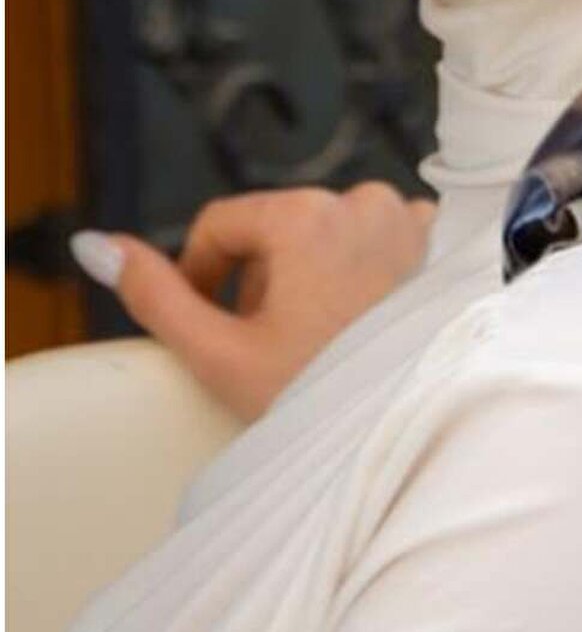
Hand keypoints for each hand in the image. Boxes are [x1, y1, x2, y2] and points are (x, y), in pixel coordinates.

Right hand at [74, 183, 437, 423]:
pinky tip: (362, 323)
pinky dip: (361, 272)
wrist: (412, 432)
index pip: (221, 224)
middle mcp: (363, 200)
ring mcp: (407, 219)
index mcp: (306, 214)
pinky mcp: (438, 243)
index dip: (203, 275)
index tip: (216, 326)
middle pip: (276, 229)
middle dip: (262, 281)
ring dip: (310, 276)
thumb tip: (92, 243)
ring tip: (319, 341)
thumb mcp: (220, 354)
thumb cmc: (317, 398)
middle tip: (272, 345)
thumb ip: (154, 295)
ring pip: (325, 234)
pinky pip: (377, 240)